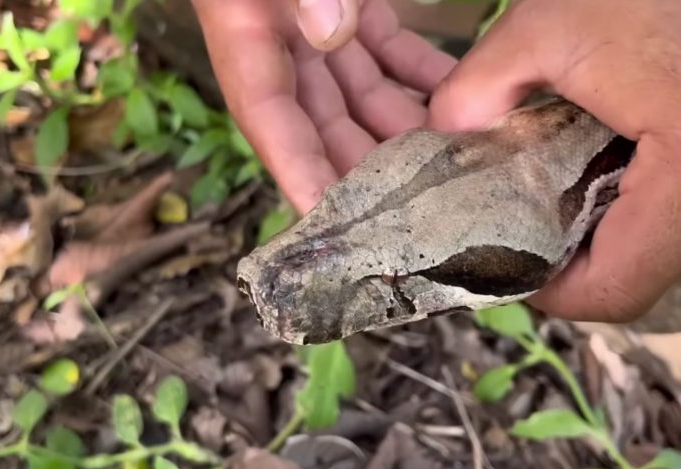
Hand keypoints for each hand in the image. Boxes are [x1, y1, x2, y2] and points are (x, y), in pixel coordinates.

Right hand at [191, 0, 455, 212]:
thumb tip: (331, 36)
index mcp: (244, 28)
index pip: (268, 118)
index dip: (298, 171)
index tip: (332, 220)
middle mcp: (274, 39)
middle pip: (317, 122)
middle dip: (360, 165)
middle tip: (409, 209)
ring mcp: (309, 25)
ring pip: (354, 94)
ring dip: (396, 126)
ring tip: (445, 161)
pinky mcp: (341, 5)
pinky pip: (380, 51)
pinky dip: (412, 72)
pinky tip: (452, 93)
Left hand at [427, 0, 680, 322]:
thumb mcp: (548, 27)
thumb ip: (478, 89)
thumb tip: (438, 137)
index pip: (613, 288)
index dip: (546, 290)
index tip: (496, 262)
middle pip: (629, 280)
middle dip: (563, 266)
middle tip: (511, 234)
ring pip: (648, 254)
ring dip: (591, 241)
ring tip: (543, 205)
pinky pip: (662, 221)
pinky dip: (619, 213)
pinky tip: (585, 176)